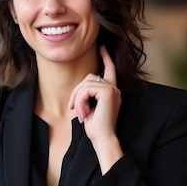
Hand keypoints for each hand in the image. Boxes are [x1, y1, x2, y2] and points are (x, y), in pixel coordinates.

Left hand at [68, 46, 122, 172]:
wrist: (103, 138)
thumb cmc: (96, 127)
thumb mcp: (89, 108)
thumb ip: (88, 95)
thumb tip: (80, 89)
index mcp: (112, 91)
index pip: (110, 70)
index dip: (106, 58)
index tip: (102, 47)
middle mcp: (114, 88)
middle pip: (89, 77)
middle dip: (77, 91)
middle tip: (72, 108)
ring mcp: (112, 89)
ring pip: (86, 83)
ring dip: (78, 98)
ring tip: (79, 113)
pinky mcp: (108, 92)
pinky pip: (86, 90)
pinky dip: (80, 101)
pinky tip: (83, 113)